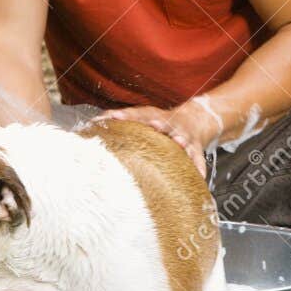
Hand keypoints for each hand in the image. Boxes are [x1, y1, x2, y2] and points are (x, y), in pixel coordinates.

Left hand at [99, 100, 220, 176]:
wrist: (194, 121)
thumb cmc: (160, 122)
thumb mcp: (143, 118)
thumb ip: (121, 120)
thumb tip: (92, 123)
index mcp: (153, 116)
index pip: (137, 113)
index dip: (126, 115)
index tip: (113, 117)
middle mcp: (169, 124)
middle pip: (163, 122)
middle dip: (158, 124)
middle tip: (154, 125)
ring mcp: (184, 135)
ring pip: (183, 137)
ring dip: (180, 140)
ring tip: (180, 143)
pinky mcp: (196, 148)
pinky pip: (198, 159)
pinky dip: (198, 167)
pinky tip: (199, 177)